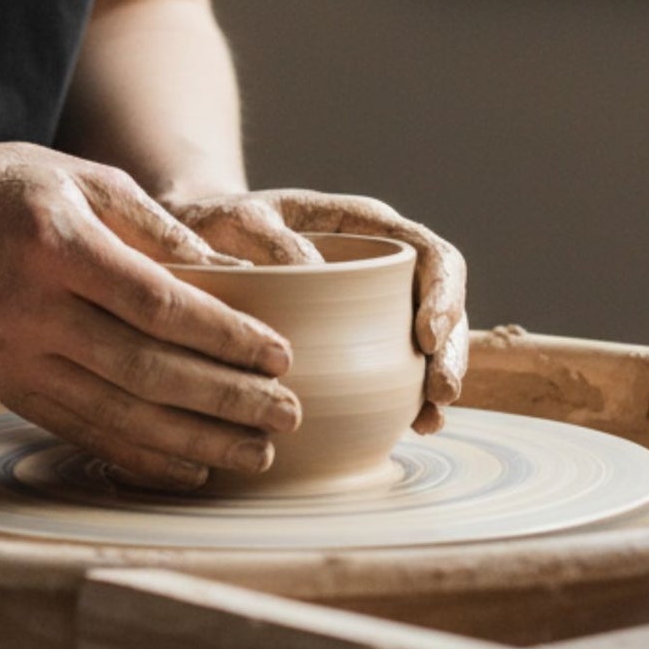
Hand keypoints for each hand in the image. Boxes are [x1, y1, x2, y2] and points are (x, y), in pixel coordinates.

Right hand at [0, 144, 303, 490]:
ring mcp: (16, 357)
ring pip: (119, 414)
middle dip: (226, 399)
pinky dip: (141, 456)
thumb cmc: (13, 188)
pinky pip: (83, 432)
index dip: (225, 335)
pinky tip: (192, 467)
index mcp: (58, 245)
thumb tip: (225, 275)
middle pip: (146, 369)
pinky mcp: (8, 387)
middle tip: (288, 413)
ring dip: (196, 441)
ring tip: (258, 451)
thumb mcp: (85, 178)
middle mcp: (32, 309)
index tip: (281, 353)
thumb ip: (155, 224)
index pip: (158, 304)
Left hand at [161, 188, 468, 432]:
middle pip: (443, 303)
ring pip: (430, 342)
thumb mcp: (238, 221)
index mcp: (365, 225)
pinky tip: (410, 428)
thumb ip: (273, 240)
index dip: (443, 294)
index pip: (431, 252)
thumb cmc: (219, 225)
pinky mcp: (359, 342)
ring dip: (438, 380)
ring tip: (429, 421)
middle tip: (440, 393)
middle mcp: (380, 264)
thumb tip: (312, 274)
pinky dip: (410, 398)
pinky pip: (398, 369)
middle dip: (453, 350)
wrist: (195, 245)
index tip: (427, 337)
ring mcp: (374, 304)